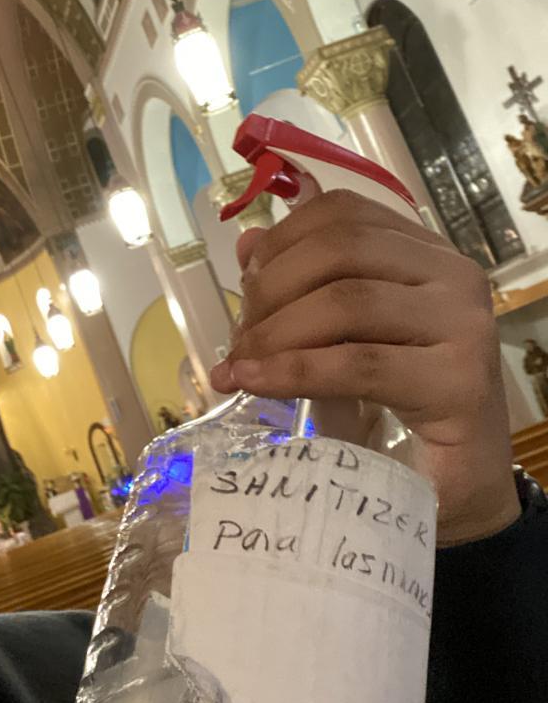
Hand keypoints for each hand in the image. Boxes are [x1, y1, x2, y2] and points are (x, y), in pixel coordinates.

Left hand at [209, 190, 519, 545]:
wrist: (456, 488)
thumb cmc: (396, 408)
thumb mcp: (340, 339)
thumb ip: (300, 290)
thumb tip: (247, 243)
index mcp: (425, 254)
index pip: (343, 213)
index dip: (280, 242)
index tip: (244, 287)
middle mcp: (453, 275)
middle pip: (341, 248)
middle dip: (271, 289)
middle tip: (239, 338)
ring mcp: (463, 325)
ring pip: (347, 301)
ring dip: (275, 333)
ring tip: (241, 367)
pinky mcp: (459, 382)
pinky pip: (358, 364)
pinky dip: (294, 371)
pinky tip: (256, 383)